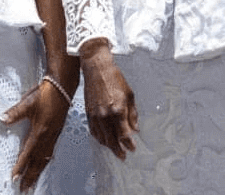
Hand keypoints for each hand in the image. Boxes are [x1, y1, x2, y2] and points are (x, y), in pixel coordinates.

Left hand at [0, 77, 68, 191]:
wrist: (63, 86)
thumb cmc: (47, 93)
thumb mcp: (28, 102)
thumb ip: (15, 113)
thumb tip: (2, 119)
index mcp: (40, 131)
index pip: (28, 154)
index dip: (21, 167)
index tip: (15, 178)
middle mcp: (48, 136)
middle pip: (38, 161)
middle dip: (31, 176)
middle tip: (25, 189)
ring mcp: (54, 134)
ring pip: (45, 158)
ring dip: (38, 171)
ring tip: (33, 182)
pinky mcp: (57, 131)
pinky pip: (51, 151)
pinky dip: (46, 161)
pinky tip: (44, 162)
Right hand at [80, 45, 137, 159]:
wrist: (97, 70)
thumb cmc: (114, 79)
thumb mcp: (130, 95)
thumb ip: (132, 114)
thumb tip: (135, 128)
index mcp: (118, 110)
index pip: (124, 134)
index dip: (129, 144)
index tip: (133, 149)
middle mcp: (105, 115)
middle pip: (112, 140)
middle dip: (118, 150)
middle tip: (123, 156)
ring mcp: (95, 116)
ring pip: (101, 138)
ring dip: (108, 146)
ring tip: (115, 149)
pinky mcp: (88, 114)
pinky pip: (93, 131)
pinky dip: (99, 138)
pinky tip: (104, 140)